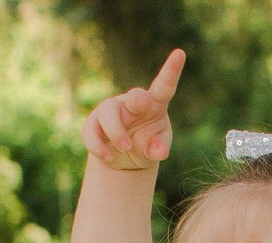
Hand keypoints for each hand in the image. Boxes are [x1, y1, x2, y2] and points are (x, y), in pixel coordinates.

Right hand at [81, 49, 184, 170]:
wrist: (124, 159)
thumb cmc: (147, 146)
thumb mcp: (156, 150)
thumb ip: (158, 149)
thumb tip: (160, 151)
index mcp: (154, 104)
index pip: (163, 87)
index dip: (171, 71)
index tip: (180, 54)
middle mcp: (132, 103)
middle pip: (133, 97)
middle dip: (138, 99)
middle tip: (145, 104)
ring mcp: (111, 111)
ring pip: (108, 113)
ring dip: (116, 132)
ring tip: (125, 148)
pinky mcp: (94, 124)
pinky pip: (91, 131)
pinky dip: (98, 146)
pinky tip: (108, 157)